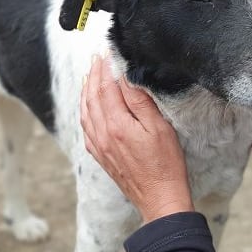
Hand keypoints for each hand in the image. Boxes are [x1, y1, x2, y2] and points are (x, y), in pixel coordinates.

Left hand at [81, 56, 193, 223]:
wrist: (159, 199)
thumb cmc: (166, 165)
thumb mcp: (159, 128)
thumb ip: (140, 101)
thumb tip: (126, 77)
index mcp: (116, 125)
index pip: (106, 87)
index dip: (105, 68)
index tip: (108, 52)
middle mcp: (102, 134)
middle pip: (92, 97)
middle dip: (93, 75)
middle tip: (97, 58)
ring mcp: (99, 147)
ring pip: (85, 112)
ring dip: (86, 91)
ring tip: (89, 76)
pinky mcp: (101, 156)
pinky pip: (86, 128)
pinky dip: (84, 111)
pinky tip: (88, 107)